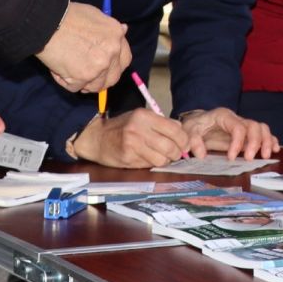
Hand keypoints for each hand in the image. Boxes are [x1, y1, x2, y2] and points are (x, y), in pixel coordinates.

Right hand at [36, 0, 130, 93]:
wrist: (47, 22)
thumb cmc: (68, 16)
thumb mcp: (96, 15)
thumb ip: (110, 29)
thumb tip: (124, 30)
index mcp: (116, 36)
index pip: (125, 60)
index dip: (114, 66)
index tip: (105, 68)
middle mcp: (112, 52)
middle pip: (113, 78)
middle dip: (100, 80)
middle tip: (86, 75)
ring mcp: (99, 66)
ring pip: (95, 86)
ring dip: (83, 82)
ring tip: (69, 70)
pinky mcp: (82, 77)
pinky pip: (75, 87)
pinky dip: (65, 81)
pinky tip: (58, 68)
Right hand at [70, 107, 192, 168]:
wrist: (97, 138)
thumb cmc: (123, 127)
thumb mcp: (142, 117)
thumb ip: (162, 123)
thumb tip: (183, 133)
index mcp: (144, 116)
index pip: (174, 129)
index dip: (184, 140)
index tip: (185, 145)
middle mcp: (138, 129)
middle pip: (170, 147)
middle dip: (177, 153)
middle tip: (176, 154)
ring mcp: (132, 145)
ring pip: (162, 160)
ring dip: (165, 160)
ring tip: (161, 156)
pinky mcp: (128, 159)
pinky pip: (149, 165)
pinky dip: (152, 163)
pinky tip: (147, 158)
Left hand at [177, 108, 279, 159]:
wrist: (199, 123)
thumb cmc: (196, 126)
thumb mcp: (189, 130)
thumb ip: (193, 140)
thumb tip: (200, 154)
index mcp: (224, 116)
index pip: (237, 127)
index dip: (237, 143)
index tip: (230, 158)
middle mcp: (237, 119)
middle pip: (254, 126)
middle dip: (255, 143)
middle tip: (249, 159)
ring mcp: (244, 125)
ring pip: (262, 128)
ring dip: (267, 141)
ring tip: (266, 156)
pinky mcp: (247, 133)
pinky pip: (263, 134)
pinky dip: (271, 140)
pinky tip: (275, 149)